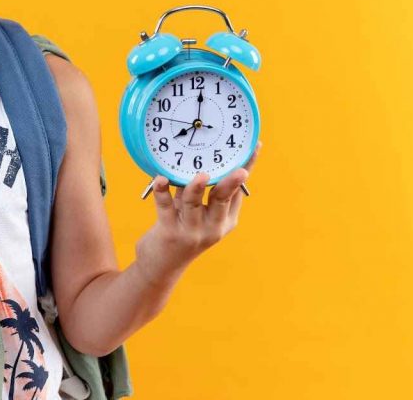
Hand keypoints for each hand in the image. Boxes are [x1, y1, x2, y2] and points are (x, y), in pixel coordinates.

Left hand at [136, 141, 261, 279]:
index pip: (237, 191)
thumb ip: (205, 193)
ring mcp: (190, 230)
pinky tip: (160, 179)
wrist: (162, 265)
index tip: (253, 147)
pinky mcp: (168, 231)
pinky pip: (165, 206)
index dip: (245, 169)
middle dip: (230, 184)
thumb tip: (207, 160)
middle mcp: (212, 226)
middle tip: (240, 171)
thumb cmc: (183, 230)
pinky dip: (162, 191)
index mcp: (225, 220)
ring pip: (193, 203)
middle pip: (222, 200)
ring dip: (196, 188)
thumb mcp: (200, 214)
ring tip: (200, 177)